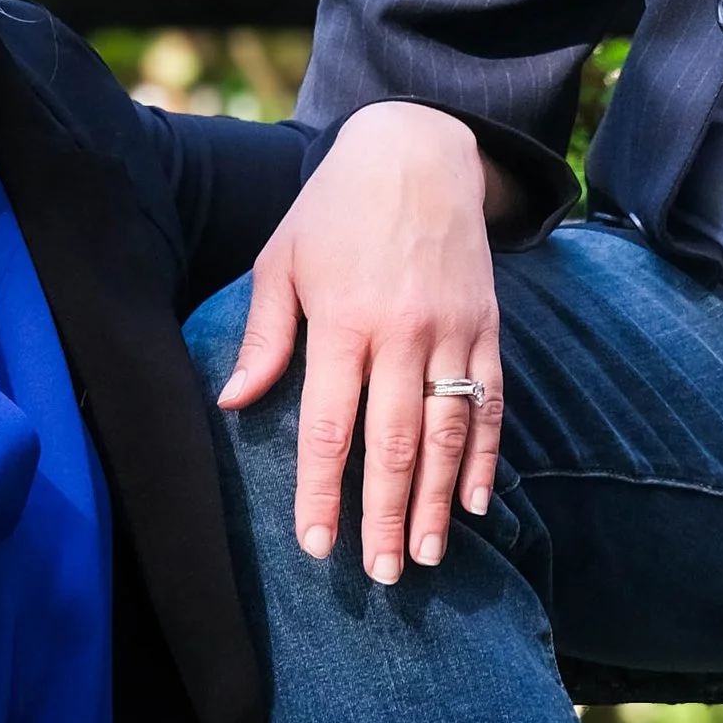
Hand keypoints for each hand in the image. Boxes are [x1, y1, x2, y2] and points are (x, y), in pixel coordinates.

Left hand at [215, 101, 504, 579]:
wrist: (419, 148)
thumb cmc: (334, 208)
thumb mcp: (281, 259)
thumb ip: (264, 335)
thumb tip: (232, 403)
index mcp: (342, 320)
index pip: (328, 425)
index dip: (322, 491)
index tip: (318, 545)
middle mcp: (401, 332)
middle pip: (393, 443)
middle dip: (385, 515)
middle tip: (380, 574)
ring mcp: (452, 331)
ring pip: (447, 431)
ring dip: (436, 500)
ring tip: (425, 556)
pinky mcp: (487, 326)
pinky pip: (490, 401)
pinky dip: (485, 455)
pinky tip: (474, 502)